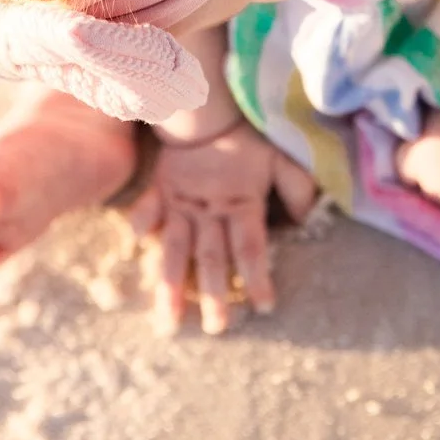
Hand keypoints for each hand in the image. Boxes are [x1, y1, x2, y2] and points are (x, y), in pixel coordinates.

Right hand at [127, 123, 317, 334]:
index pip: (251, 248)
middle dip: (214, 296)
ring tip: (167, 321)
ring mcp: (181, 204)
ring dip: (171, 286)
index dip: (258, 277)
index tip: (264, 306)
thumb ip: (296, 188)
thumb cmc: (246, 139)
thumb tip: (304, 219)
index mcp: (241, 204)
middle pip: (213, 259)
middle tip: (217, 329)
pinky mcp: (160, 193)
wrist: (208, 109)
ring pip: (175, 250)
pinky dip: (141, 224)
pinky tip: (135, 246)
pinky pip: (147, 210)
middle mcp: (209, 211)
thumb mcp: (280, 158)